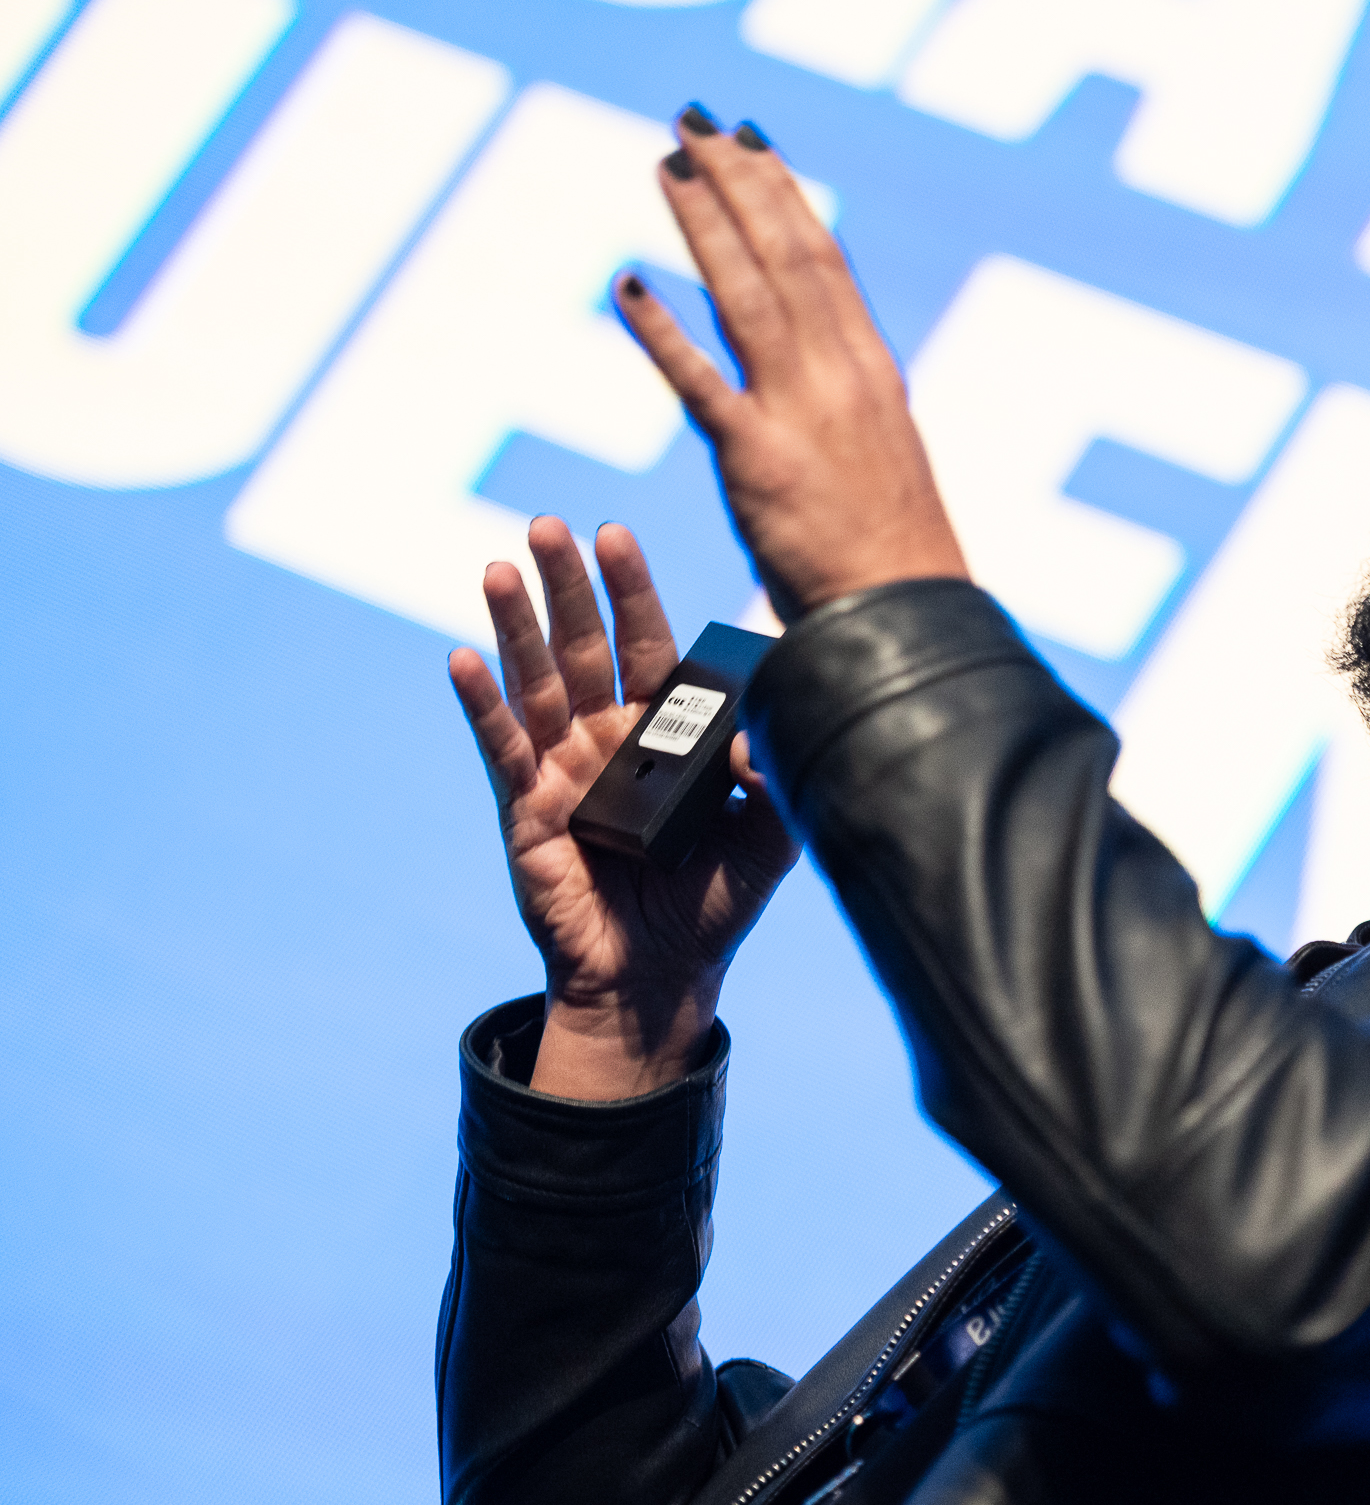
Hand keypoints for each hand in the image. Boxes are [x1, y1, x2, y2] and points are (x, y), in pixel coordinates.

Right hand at [448, 517, 799, 1099]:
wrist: (658, 979)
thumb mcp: (766, 838)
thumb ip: (773, 778)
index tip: (616, 535)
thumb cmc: (712, 904)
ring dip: (515, 626)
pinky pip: (501, 747)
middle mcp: (609, 738)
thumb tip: (768, 723)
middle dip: (567, 587)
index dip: (632, 592)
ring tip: (499, 569)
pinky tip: (461, 659)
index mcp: (667, 733)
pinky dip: (481, 704)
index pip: (650, 646)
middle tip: (547, 525)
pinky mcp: (525, 807)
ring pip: (535, 683)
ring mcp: (562, 768)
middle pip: (583, 647)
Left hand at [613, 110, 968, 620]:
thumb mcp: (881, 459)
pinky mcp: (759, 459)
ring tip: (667, 162)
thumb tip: (827, 377)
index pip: (822, 260)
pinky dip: (663, 331)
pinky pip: (701, 384)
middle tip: (694, 120)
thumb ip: (847, 408)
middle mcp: (840, 374)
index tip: (750, 140)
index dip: (782, 193)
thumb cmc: (895, 555)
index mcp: (871, 371)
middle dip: (739, 180)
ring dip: (703, 221)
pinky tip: (626, 284)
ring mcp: (801, 411)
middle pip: (784, 253)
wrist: (906, 618)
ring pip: (747, 293)